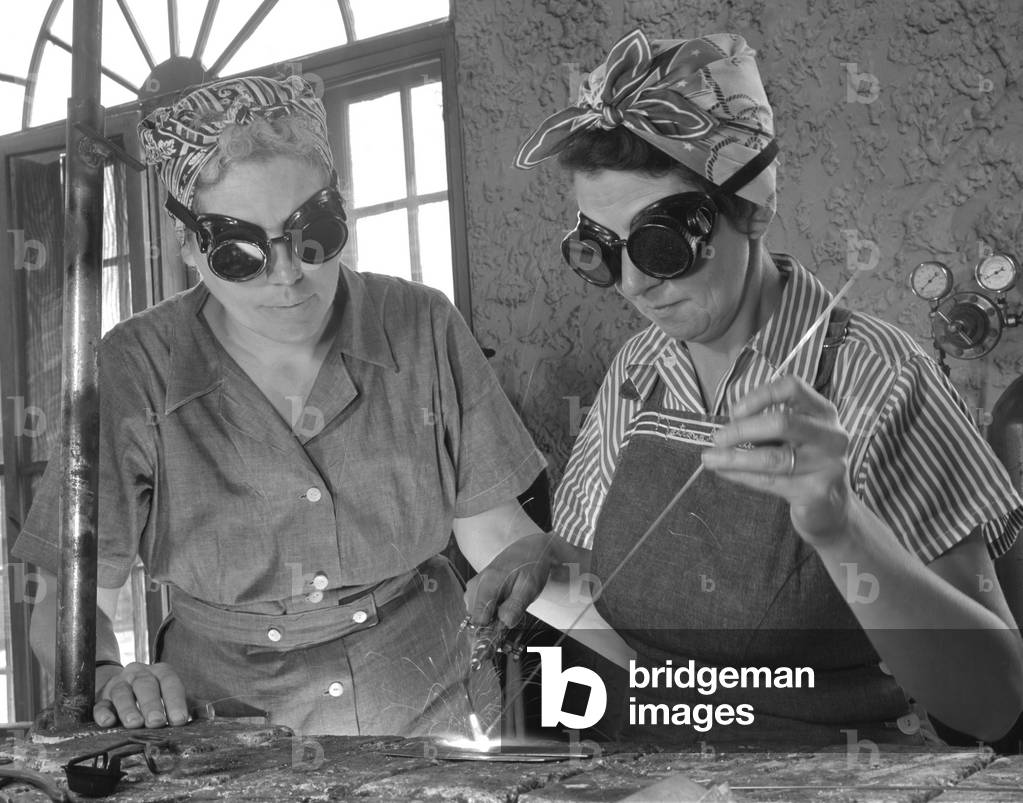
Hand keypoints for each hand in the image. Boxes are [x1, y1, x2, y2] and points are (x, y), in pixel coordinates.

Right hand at [94, 661, 188, 728]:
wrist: (123, 687)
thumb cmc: (156, 694)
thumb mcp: (175, 695)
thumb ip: (192, 704)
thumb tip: (210, 714)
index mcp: (161, 672)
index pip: (170, 682)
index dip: (176, 700)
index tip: (180, 720)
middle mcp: (139, 674)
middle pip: (145, 685)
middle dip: (152, 704)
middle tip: (157, 722)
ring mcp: (118, 685)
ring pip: (122, 692)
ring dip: (128, 708)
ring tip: (135, 723)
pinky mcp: (101, 699)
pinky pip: (100, 704)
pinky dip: (103, 713)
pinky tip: (108, 722)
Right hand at [464, 531, 560, 627]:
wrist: (530, 549)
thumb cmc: (531, 566)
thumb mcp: (530, 587)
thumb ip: (516, 606)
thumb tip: (503, 623)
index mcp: (488, 583)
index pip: (479, 617)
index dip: (491, 628)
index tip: (505, 627)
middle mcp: (476, 584)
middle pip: (475, 618)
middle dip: (492, 622)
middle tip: (510, 612)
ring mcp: (474, 585)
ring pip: (476, 614)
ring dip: (491, 616)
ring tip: (508, 603)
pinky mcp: (476, 587)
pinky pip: (478, 606)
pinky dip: (490, 609)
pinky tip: (503, 600)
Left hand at [701, 374, 853, 546]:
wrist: (831, 509)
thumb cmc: (803, 465)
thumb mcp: (791, 439)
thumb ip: (766, 428)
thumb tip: (727, 426)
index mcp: (823, 413)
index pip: (792, 388)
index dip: (760, 395)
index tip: (734, 411)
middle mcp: (831, 436)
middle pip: (782, 423)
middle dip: (742, 429)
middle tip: (717, 438)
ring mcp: (827, 465)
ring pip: (772, 458)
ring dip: (734, 457)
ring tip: (710, 458)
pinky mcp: (816, 492)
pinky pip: (770, 482)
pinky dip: (741, 476)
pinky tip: (725, 472)